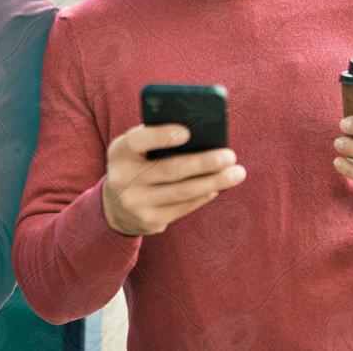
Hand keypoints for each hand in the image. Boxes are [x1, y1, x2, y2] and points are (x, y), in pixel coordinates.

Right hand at [101, 123, 245, 235]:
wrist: (115, 206)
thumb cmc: (137, 163)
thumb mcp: (136, 149)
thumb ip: (158, 138)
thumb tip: (202, 135)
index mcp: (119, 152)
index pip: (139, 140)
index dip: (162, 136)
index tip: (188, 132)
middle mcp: (123, 179)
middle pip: (171, 169)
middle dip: (204, 162)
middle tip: (229, 155)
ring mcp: (136, 203)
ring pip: (182, 191)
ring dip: (214, 181)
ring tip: (237, 173)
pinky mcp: (149, 221)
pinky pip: (183, 207)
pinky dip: (204, 195)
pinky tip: (218, 186)